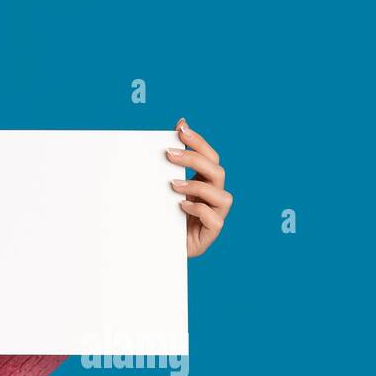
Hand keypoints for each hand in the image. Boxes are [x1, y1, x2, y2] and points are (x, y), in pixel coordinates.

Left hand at [167, 117, 231, 257]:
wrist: (153, 247)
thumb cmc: (159, 214)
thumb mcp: (159, 187)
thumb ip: (165, 164)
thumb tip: (169, 130)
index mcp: (203, 183)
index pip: (209, 157)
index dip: (198, 141)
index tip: (180, 128)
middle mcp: (212, 198)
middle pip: (217, 171)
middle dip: (195, 158)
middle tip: (169, 153)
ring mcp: (214, 216)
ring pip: (223, 196)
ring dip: (197, 186)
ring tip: (173, 185)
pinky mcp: (209, 235)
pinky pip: (215, 220)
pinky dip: (200, 210)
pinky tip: (181, 206)